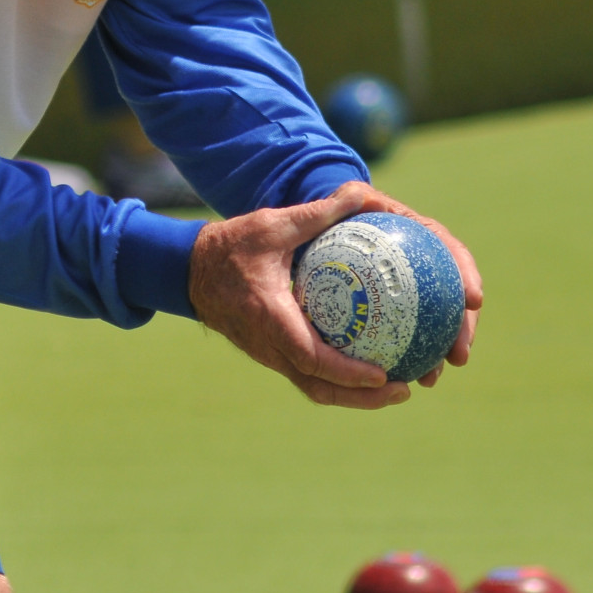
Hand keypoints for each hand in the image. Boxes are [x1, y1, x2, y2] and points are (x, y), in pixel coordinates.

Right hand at [189, 185, 410, 407]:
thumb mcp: (273, 225)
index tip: (381, 374)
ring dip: (352, 396)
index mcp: (270, 317)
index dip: (347, 372)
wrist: (190, 271)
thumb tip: (361, 195)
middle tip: (402, 389)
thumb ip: (317, 214)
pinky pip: (306, 376)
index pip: (312, 357)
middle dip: (361, 397)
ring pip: (313, 388)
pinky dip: (337, 381)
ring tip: (392, 388)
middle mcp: (269, 345)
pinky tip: (366, 368)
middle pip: (318, 387)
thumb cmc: (232, 245)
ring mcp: (267, 354)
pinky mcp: (269, 354)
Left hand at [335, 181, 483, 385]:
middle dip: (464, 329)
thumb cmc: (342, 211)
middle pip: (453, 298)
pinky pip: (407, 336)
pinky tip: (398, 380)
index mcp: (423, 235)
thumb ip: (352, 197)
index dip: (467, 275)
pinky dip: (407, 356)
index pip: (452, 252)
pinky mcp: (398, 310)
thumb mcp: (346, 200)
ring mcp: (416, 290)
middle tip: (460, 355)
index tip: (474, 299)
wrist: (334, 227)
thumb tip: (359, 196)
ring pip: (435, 324)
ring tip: (431, 378)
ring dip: (439, 353)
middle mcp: (426, 264)